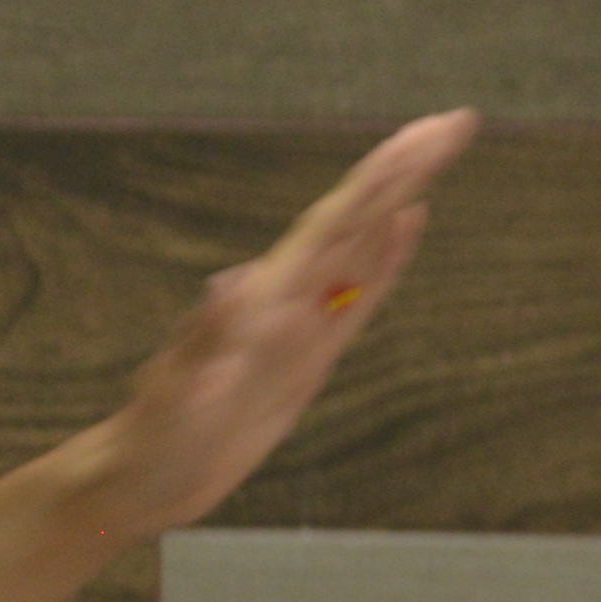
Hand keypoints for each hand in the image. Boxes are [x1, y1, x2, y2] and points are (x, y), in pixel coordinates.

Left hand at [69, 112, 484, 542]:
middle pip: (356, 218)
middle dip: (404, 168)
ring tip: (437, 153)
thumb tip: (229, 286)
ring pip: (360, 245)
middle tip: (456, 123)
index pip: (335, 223)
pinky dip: (387, 257)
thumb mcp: (177, 400)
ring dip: (400, 198)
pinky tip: (406, 226)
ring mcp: (299, 322)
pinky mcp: (307, 353)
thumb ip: (203, 346)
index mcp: (264, 298)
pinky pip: (357, 295)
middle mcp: (286, 296)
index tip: (429, 136)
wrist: (143, 478)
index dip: (384, 178)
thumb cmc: (154, 444)